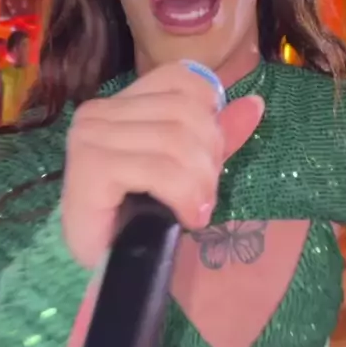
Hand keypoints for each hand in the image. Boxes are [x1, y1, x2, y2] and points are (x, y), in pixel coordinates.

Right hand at [62, 63, 264, 267]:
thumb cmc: (138, 218)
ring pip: (176, 140)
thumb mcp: (186, 168)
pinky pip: (159, 170)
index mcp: (120, 102)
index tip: (210, 158)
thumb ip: (215, 135)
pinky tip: (186, 217)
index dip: (210, 115)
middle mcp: (98, 112)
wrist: (104, 267)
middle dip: (209, 156)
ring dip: (200, 182)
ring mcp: (90, 138)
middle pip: (185, 111)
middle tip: (205, 195)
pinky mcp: (90, 169)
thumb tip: (255, 103)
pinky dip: (184, 196)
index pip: (181, 79)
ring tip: (197, 210)